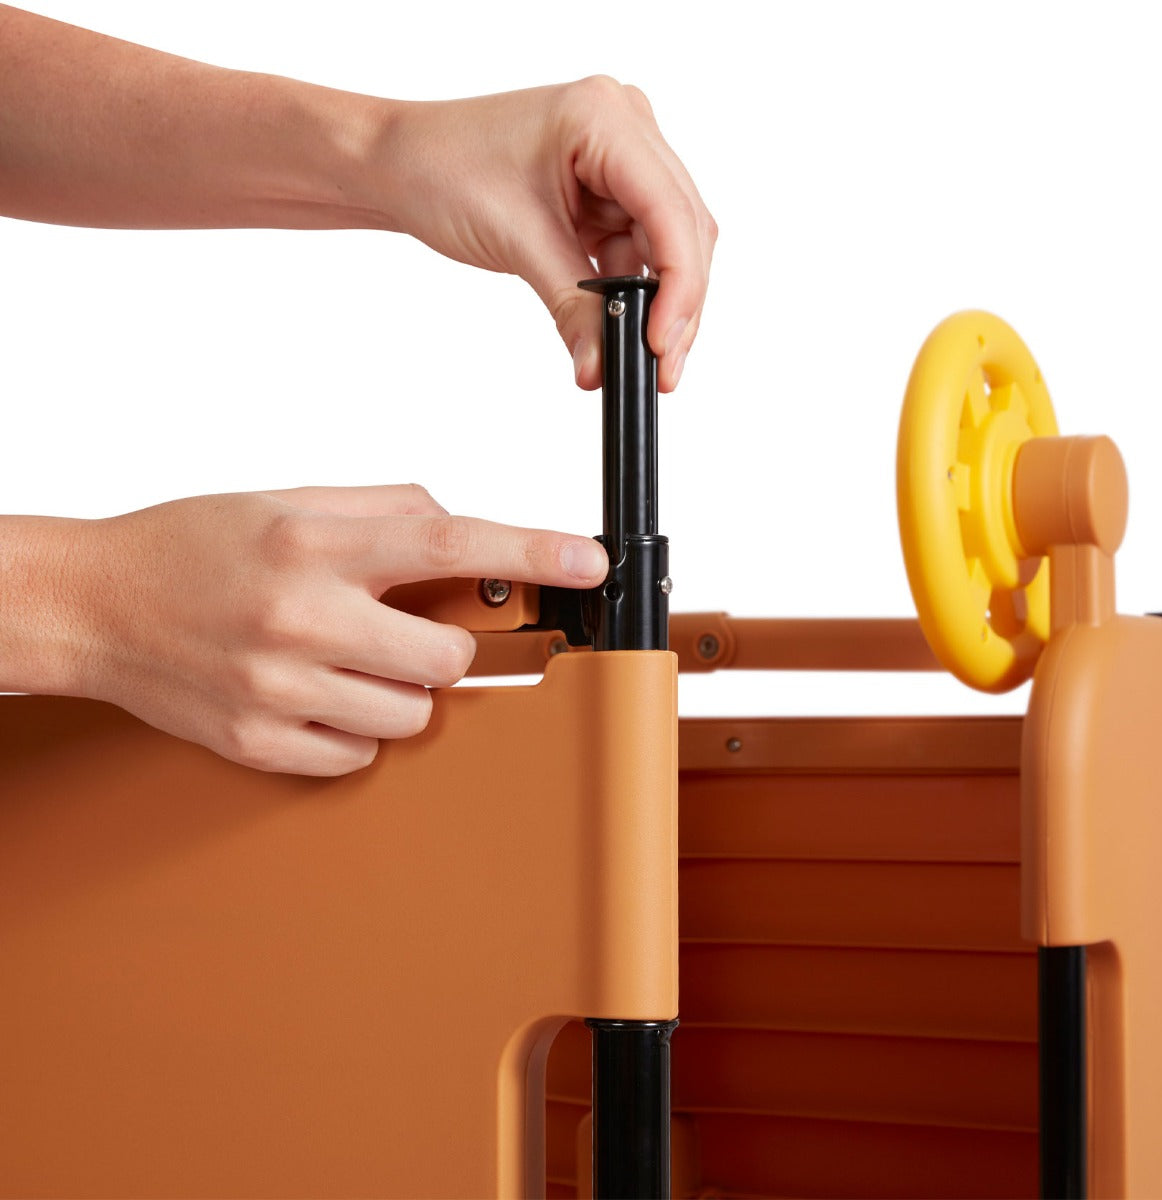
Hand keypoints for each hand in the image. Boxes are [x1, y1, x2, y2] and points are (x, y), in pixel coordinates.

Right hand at [68, 483, 607, 776]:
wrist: (93, 605)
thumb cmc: (193, 546)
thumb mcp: (288, 500)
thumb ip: (384, 509)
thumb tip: (460, 527)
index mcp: (311, 543)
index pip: (447, 542)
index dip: (531, 552)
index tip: (588, 561)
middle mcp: (298, 616)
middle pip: (445, 657)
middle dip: (442, 647)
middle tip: (399, 628)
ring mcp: (277, 688)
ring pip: (411, 715)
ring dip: (399, 690)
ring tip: (343, 658)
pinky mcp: (258, 743)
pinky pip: (360, 755)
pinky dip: (355, 729)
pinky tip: (315, 693)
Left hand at [369, 77, 716, 391]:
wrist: (399, 165)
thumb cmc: (441, 170)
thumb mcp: (516, 242)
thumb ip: (574, 309)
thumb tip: (604, 367)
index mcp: (604, 116)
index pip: (670, 210)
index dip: (679, 284)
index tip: (663, 345)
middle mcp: (625, 126)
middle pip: (684, 229)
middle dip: (677, 304)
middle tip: (662, 368)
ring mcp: (621, 158)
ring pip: (669, 245)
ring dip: (659, 303)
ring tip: (640, 357)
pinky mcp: (609, 191)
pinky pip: (641, 250)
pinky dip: (634, 293)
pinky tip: (622, 328)